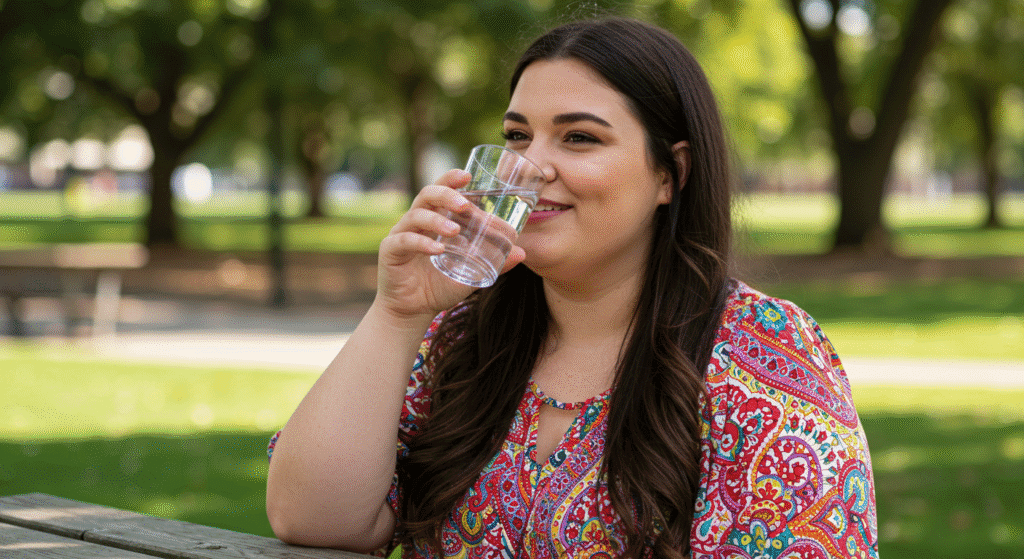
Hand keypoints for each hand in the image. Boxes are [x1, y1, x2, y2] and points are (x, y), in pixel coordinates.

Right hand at [374, 169, 525, 319]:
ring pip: (416, 215)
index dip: (451, 179)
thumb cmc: (441, 285)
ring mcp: (402, 234)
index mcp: (435, 218)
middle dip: (446, 194)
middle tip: (465, 204)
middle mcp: (417, 221)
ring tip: (455, 231)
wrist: (414, 310)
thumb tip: (522, 253)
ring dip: (437, 220)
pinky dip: (422, 243)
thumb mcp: (472, 272)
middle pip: (427, 195)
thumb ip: (494, 262)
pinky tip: (437, 249)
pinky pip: (405, 241)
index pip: (442, 191)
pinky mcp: (390, 251)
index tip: (468, 175)